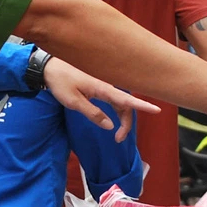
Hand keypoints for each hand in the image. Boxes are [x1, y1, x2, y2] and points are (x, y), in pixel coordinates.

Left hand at [42, 57, 160, 141]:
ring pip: (121, 103)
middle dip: (127, 123)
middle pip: (126, 105)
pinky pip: (114, 100)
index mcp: (102, 88)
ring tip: (117, 136)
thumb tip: (110, 126)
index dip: (142, 106)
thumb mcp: (73, 102)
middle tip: (119, 140)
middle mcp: (107, 86)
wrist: (50, 66)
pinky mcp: (99, 87)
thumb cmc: (61, 82)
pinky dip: (117, 111)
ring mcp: (104, 86)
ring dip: (123, 119)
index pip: (127, 99)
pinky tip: (113, 120)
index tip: (157, 110)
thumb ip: (93, 113)